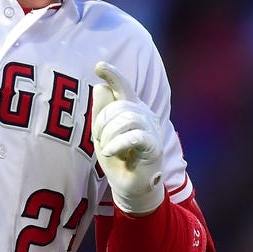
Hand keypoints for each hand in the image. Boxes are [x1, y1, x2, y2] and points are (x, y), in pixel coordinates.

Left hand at [91, 62, 164, 215]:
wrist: (129, 184)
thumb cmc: (116, 157)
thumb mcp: (102, 134)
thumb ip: (101, 112)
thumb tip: (100, 86)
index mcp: (131, 108)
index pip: (124, 87)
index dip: (113, 75)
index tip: (99, 66)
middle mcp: (144, 114)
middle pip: (119, 105)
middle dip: (102, 122)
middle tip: (98, 139)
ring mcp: (151, 129)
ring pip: (127, 118)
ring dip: (109, 135)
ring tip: (106, 148)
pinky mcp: (154, 145)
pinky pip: (135, 135)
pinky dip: (118, 143)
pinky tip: (110, 152)